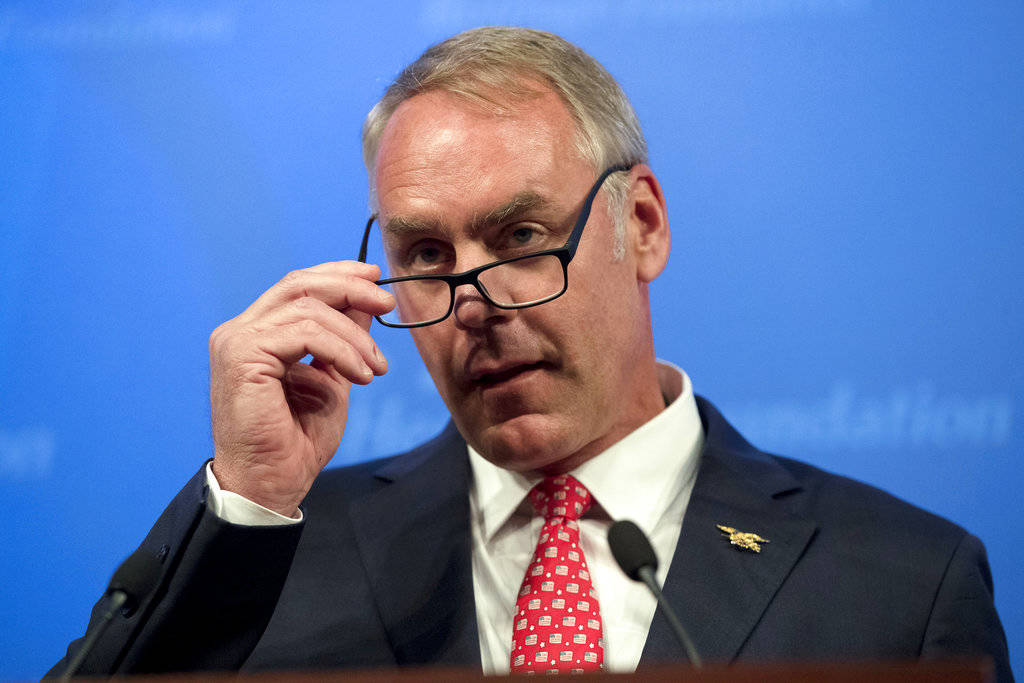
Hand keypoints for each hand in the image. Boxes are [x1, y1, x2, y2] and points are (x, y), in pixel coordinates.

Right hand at [208, 261, 393, 515]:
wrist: (271, 485)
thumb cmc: (295, 441)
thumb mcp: (332, 378)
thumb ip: (342, 339)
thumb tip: (365, 304)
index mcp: (256, 334)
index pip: (297, 286)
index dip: (338, 275)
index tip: (376, 281)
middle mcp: (240, 332)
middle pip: (299, 285)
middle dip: (350, 288)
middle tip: (388, 305)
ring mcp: (237, 342)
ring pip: (308, 308)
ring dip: (354, 336)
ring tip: (376, 368)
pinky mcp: (242, 356)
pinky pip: (304, 334)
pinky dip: (341, 350)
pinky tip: (361, 376)